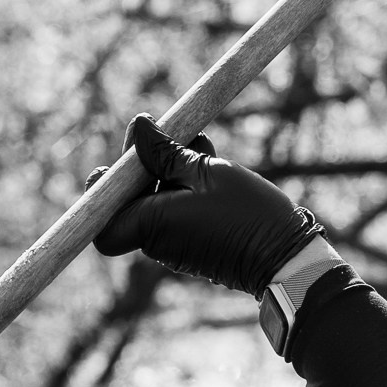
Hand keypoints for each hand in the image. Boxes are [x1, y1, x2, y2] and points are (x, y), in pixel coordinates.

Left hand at [90, 116, 326, 295]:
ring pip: (156, 202)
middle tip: (159, 130)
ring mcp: (176, 246)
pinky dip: (185, 186)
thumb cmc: (247, 213)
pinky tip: (208, 159)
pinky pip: (177, 211)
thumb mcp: (206, 170)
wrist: (285, 256)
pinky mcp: (195, 245)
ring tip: (197, 139)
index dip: (101, 194)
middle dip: (142, 165)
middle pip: (129, 202)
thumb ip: (166, 152)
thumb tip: (139, 129)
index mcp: (152, 225)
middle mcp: (158, 242)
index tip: (119, 163)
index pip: (101, 221)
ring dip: (169, 169)